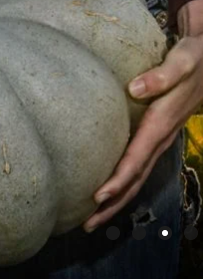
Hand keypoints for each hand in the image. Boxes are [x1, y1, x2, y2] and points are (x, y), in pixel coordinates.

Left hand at [83, 0, 202, 232]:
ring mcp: (161, 137)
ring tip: (93, 217)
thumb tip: (134, 88)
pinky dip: (125, 181)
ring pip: (139, 174)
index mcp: (162, 122)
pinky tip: (110, 188)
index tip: (98, 196)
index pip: (138, 157)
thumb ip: (162, 75)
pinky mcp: (157, 132)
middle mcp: (162, 135)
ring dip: (118, 198)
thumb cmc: (195, 57)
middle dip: (114, 202)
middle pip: (136, 177)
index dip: (120, 178)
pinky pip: (140, 163)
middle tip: (88, 223)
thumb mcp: (183, 60)